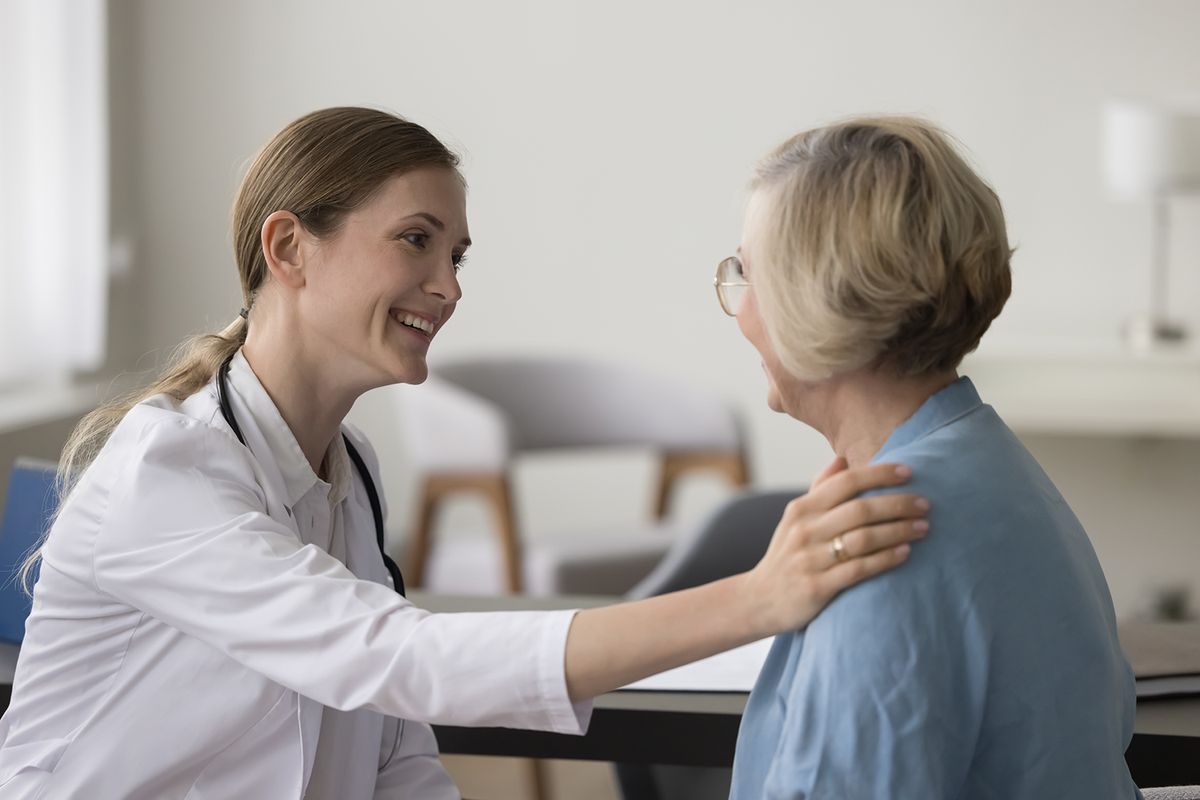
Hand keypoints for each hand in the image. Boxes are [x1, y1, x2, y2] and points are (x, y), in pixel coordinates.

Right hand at [743, 458, 928, 637]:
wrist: (760, 600)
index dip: (879, 474)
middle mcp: (804, 530)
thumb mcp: (796, 519)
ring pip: (863, 539)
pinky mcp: (817, 587)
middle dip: (898, 504)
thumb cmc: (788, 555)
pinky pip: (859, 569)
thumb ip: (820, 490)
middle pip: (860, 509)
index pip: (845, 482)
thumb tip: (843, 459)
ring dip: (898, 531)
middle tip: (925, 504)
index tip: (908, 471)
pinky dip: (886, 559)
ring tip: (923, 528)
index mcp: (801, 509)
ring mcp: (810, 559)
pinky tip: (905, 553)